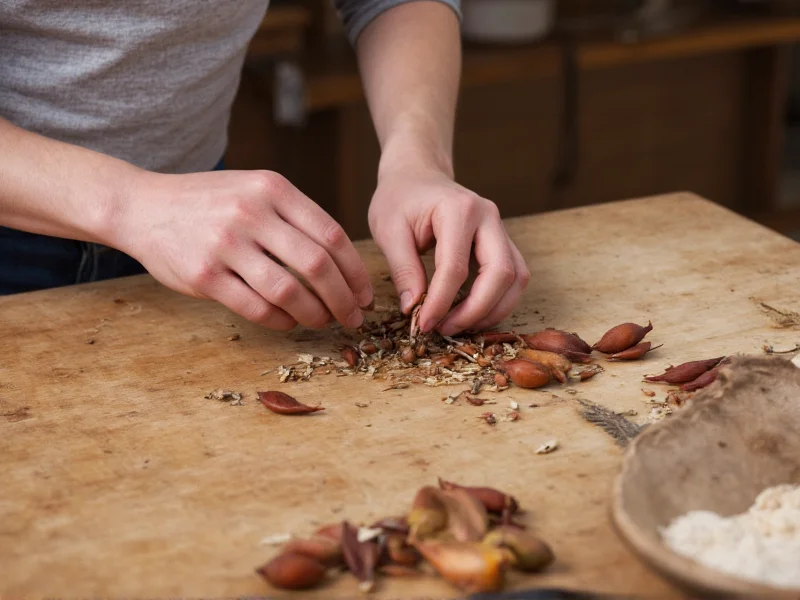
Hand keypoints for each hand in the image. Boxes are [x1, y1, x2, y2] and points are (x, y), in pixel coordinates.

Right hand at [116, 170, 372, 329]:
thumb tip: (343, 263)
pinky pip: (255, 307)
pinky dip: (279, 320)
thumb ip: (294, 217)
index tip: (365, 294)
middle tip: (353, 318)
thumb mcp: (254, 189)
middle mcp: (251, 212)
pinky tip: (287, 321)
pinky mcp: (203, 275)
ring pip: (288, 291)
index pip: (332, 235)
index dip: (355, 271)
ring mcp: (225, 244)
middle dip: (343, 299)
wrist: (142, 206)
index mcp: (273, 189)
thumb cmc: (209, 202)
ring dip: (314, 314)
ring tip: (321, 321)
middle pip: (317, 266)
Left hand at [368, 167, 529, 335]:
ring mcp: (500, 229)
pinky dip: (497, 301)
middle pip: (501, 273)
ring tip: (458, 326)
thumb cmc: (400, 198)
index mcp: (459, 210)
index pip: (456, 267)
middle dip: (476, 310)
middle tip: (445, 329)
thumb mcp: (388, 230)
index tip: (422, 324)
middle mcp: (489, 217)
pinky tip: (471, 314)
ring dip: (492, 310)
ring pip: (516, 279)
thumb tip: (413, 308)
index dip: (441, 302)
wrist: (417, 175)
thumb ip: (402, 269)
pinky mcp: (503, 242)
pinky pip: (513, 277)